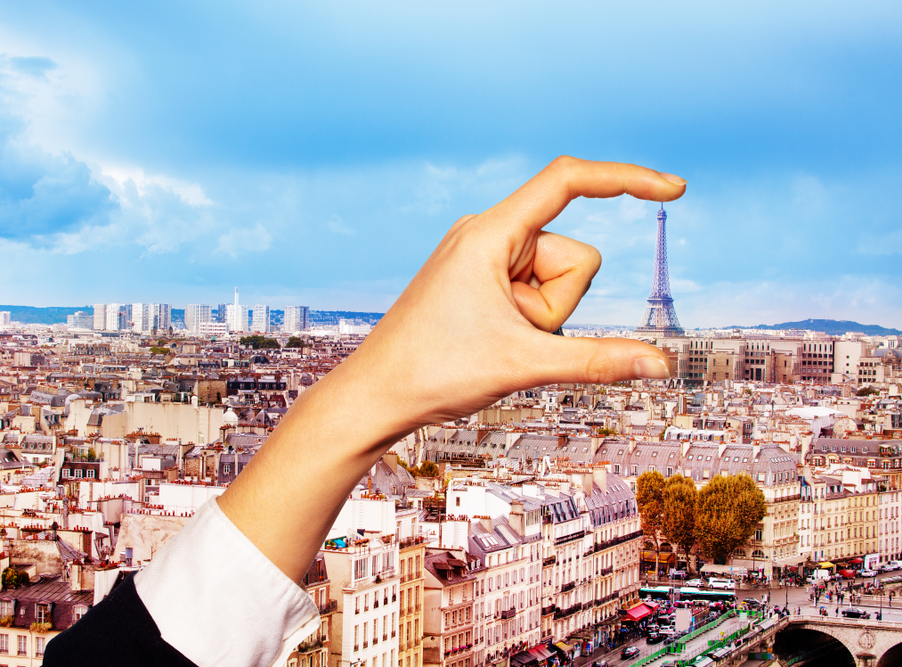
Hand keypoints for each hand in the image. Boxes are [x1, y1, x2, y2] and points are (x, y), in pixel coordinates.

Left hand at [219, 156, 685, 582]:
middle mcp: (487, 235)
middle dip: (558, 304)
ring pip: (555, 281)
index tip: (674, 190)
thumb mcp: (523, 363)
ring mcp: (484, 259)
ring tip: (493, 341)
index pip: (568, 181)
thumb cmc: (432, 372)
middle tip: (508, 334)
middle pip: (571, 256)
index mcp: (490, 233)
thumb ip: (598, 360)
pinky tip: (490, 342)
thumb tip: (661, 364)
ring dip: (541, 318)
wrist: (376, 397)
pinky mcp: (482, 280)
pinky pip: (534, 294)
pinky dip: (529, 322)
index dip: (625, 180)